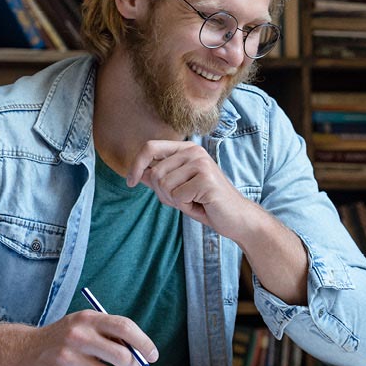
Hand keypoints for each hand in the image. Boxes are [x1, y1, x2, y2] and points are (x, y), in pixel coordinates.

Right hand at [0, 310, 157, 365]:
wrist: (22, 352)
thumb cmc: (61, 339)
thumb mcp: (82, 325)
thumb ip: (109, 333)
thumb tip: (140, 352)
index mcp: (86, 318)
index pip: (124, 327)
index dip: (143, 342)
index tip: (152, 355)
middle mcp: (77, 335)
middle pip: (122, 356)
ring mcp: (68, 357)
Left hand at [126, 140, 251, 238]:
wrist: (236, 218)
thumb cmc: (206, 203)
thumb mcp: (178, 190)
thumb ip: (160, 179)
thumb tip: (139, 173)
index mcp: (187, 148)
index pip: (151, 147)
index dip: (136, 165)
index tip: (130, 182)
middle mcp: (194, 151)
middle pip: (156, 172)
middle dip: (163, 193)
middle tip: (183, 200)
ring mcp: (201, 163)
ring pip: (165, 185)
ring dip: (175, 201)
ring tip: (194, 202)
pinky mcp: (206, 180)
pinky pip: (178, 197)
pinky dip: (185, 207)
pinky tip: (201, 205)